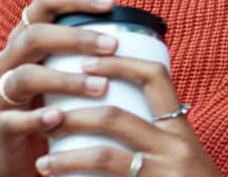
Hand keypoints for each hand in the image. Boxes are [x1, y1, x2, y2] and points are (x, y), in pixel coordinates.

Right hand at [0, 0, 121, 176]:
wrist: (17, 145)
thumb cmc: (46, 94)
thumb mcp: (62, 55)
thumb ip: (77, 18)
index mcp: (27, 37)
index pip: (43, 3)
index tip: (112, 2)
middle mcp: (9, 59)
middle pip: (34, 36)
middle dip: (75, 37)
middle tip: (112, 45)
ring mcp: (1, 92)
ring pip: (25, 77)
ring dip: (65, 80)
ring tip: (101, 87)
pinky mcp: (1, 126)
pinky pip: (14, 119)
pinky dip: (37, 119)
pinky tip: (60, 118)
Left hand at [34, 55, 218, 176]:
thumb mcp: (183, 155)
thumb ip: (156, 138)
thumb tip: (110, 120)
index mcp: (180, 130)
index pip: (154, 79)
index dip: (118, 64)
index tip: (86, 62)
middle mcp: (175, 146)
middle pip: (115, 118)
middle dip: (73, 116)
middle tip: (47, 120)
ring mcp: (164, 172)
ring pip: (105, 156)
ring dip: (66, 159)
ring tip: (44, 164)